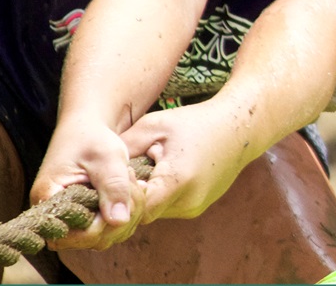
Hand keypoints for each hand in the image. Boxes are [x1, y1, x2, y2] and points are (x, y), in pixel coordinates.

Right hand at [32, 119, 144, 250]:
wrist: (87, 129)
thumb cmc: (91, 138)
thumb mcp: (106, 157)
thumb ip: (113, 186)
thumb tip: (119, 221)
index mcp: (49, 199)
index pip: (72, 235)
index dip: (102, 225)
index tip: (121, 194)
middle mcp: (55, 216)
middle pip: (92, 239)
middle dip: (122, 217)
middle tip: (133, 182)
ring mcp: (72, 219)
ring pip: (105, 237)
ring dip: (128, 215)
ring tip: (132, 182)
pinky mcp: (86, 217)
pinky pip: (109, 230)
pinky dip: (128, 214)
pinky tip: (133, 190)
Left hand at [120, 101, 250, 222]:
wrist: (241, 127)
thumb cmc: (196, 122)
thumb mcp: (154, 126)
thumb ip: (123, 150)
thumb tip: (95, 170)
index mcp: (177, 181)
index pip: (134, 209)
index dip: (119, 197)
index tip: (111, 181)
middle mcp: (188, 201)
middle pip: (142, 213)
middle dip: (130, 197)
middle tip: (123, 175)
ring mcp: (196, 207)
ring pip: (155, 212)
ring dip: (146, 196)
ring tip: (147, 170)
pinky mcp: (199, 207)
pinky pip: (169, 208)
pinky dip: (160, 195)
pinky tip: (163, 173)